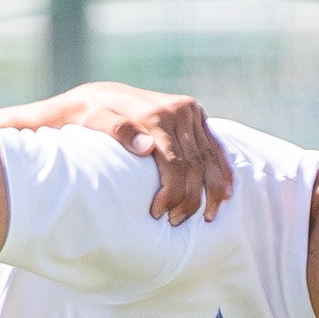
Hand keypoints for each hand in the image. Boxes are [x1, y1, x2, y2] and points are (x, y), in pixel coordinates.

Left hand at [62, 83, 233, 223]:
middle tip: (177, 222)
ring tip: (207, 216)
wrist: (99, 96)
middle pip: (194, 164)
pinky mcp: (196, 115)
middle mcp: (179, 110)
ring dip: (212, 190)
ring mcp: (191, 112)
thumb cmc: (92, 115)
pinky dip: (222, 170)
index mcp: (157, 114)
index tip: (159, 213)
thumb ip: (120, 131)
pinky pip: (214, 147)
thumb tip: (146, 147)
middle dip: (190, 197)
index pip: (175, 162)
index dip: (172, 192)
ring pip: (209, 158)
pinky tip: (226, 192)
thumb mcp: (97, 120)